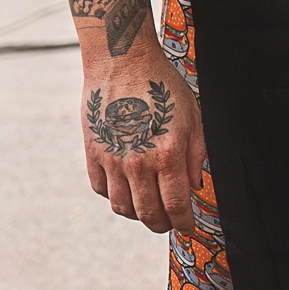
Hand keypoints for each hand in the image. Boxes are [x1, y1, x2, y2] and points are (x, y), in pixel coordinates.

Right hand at [80, 47, 204, 234]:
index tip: (187, 227)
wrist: (123, 62)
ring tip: (149, 208)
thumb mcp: (193, 116)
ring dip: (138, 215)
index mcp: (167, 153)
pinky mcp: (93, 154)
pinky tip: (128, 189)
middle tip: (169, 222)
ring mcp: (111, 160)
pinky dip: (116, 197)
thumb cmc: (163, 87)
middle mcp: (137, 162)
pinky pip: (102, 190)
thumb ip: (196, 155)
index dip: (182, 223)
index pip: (175, 205)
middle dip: (162, 224)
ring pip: (123, 208)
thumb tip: (194, 187)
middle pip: (148, 214)